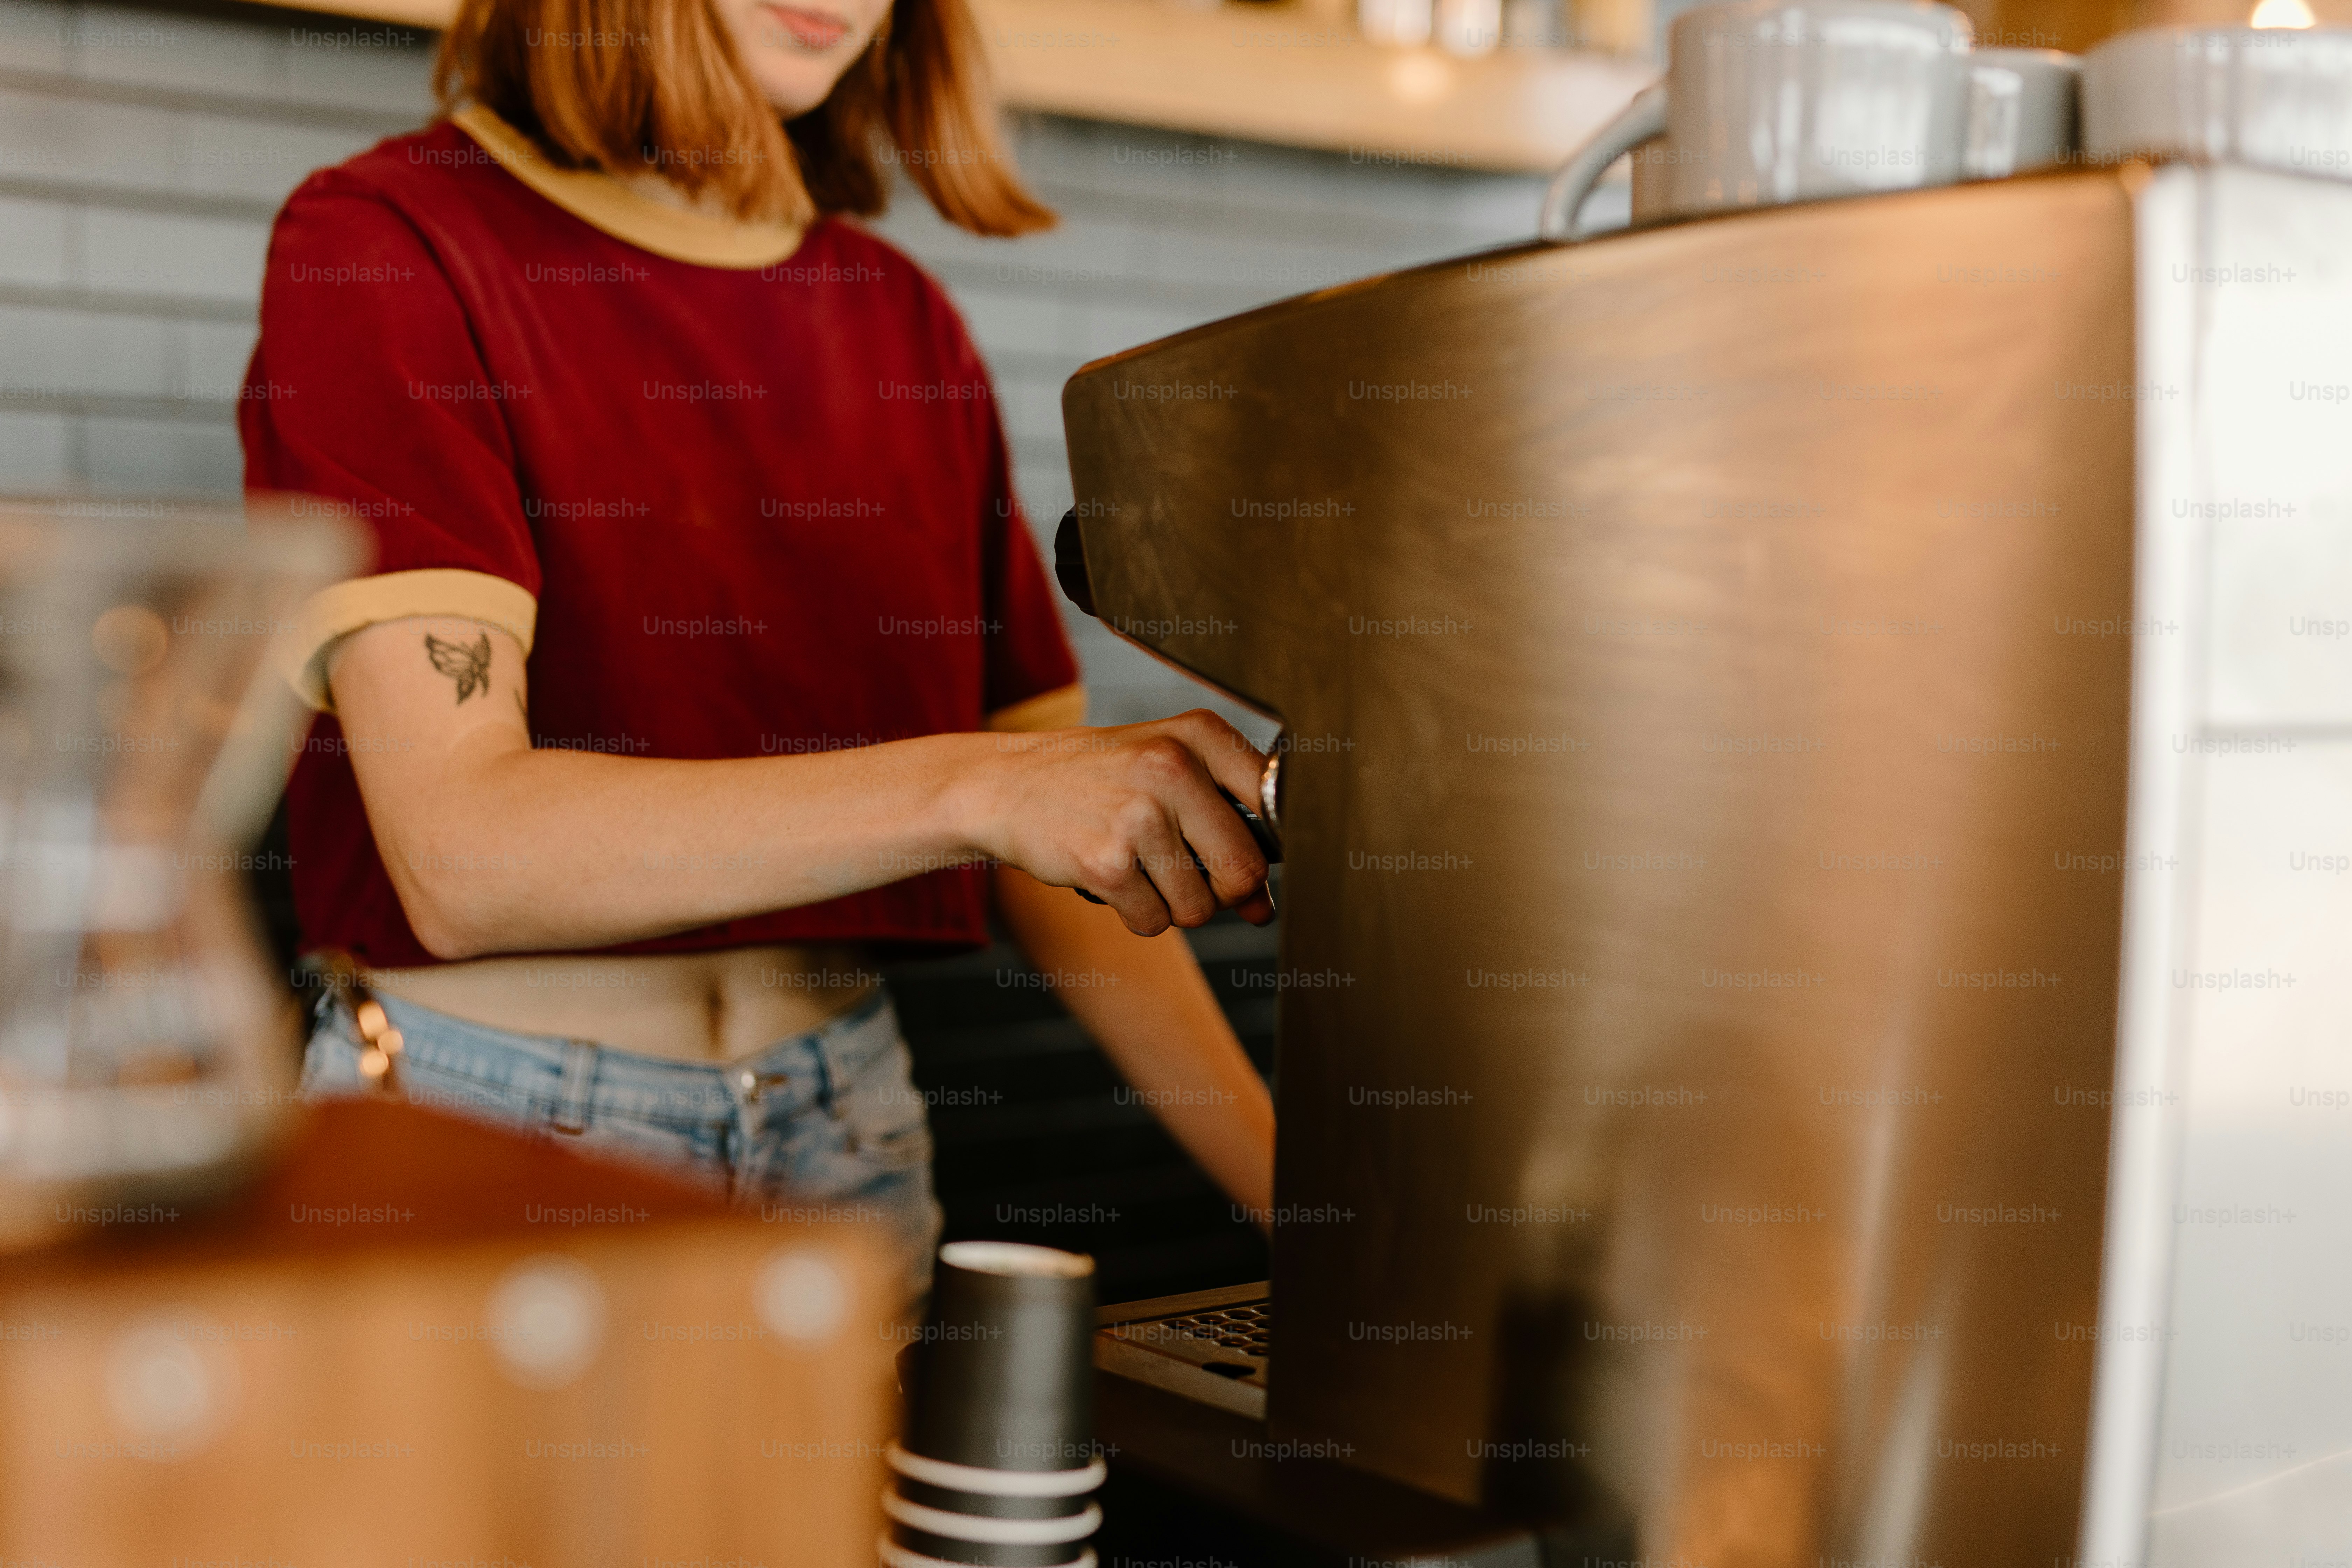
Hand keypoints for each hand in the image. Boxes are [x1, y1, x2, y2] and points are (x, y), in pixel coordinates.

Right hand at [963, 710, 1274, 935]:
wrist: (1005, 785)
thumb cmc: (1097, 779)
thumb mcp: (1165, 770)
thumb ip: (1226, 825)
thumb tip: (1265, 906)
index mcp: (1199, 734)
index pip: (1278, 804)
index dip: (1270, 847)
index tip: (1244, 854)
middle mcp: (1173, 767)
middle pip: (1245, 870)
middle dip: (1225, 891)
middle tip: (1189, 875)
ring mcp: (1138, 816)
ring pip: (1199, 907)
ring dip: (1174, 905)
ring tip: (1140, 867)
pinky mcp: (1105, 863)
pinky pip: (1154, 923)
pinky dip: (1138, 914)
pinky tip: (1113, 877)